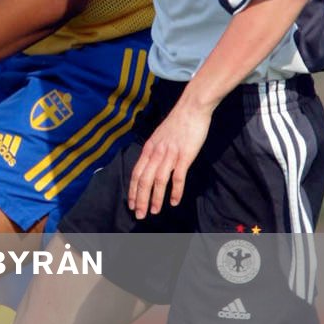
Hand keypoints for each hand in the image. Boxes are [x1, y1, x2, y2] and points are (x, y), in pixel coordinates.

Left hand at [127, 98, 212, 218]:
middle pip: (144, 180)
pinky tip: (174, 202)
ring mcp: (170, 154)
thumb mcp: (160, 137)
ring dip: (155, 198)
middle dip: (140, 199)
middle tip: (139, 215)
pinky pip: (178, 177)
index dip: (133, 190)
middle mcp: (156, 152)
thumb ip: (155, 151)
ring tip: (154, 211)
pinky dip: (175, 191)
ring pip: (158, 181)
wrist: (192, 108)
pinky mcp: (184, 155)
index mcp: (149, 148)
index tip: (131, 204)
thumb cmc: (178, 123)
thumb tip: (151, 165)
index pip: (136, 173)